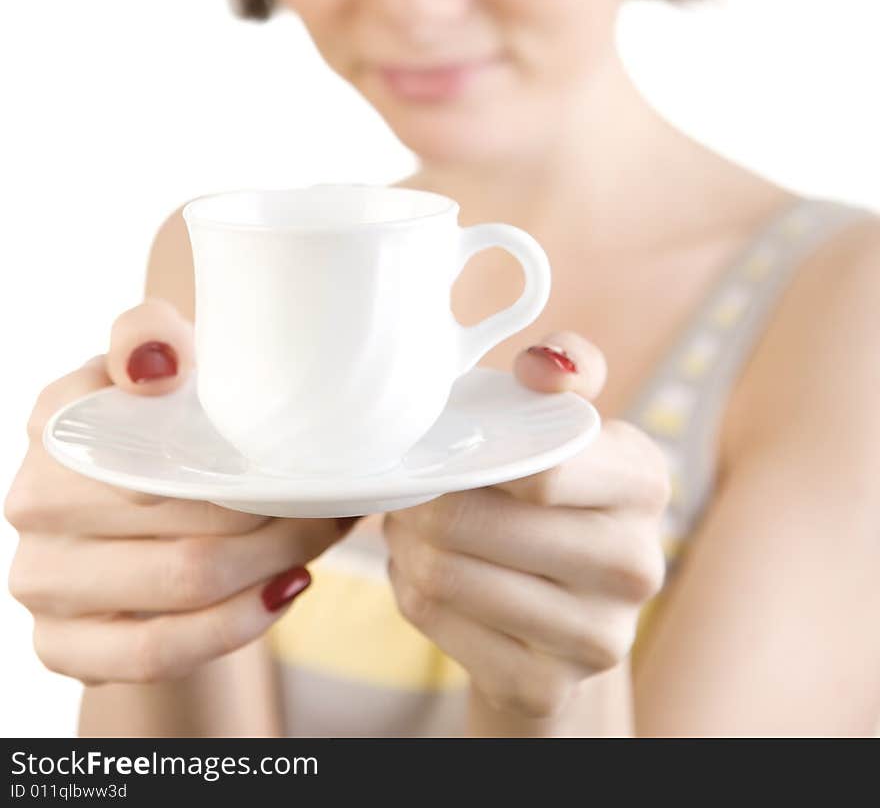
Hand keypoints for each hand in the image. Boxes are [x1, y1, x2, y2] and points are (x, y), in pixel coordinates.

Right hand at [4, 298, 351, 686]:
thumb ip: (151, 336)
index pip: (147, 435)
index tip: (297, 447)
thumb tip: (160, 365)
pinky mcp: (62, 647)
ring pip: (182, 584)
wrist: (142, 511)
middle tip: (334, 495)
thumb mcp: (164, 364)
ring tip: (323, 536)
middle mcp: (34, 501)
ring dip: (272, 562)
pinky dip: (234, 626)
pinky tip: (283, 591)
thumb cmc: (163, 423)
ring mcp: (41, 581)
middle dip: (276, 508)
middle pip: (183, 513)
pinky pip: (157, 652)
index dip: (232, 449)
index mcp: (56, 420)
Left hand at [383, 331, 670, 720]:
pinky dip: (410, 593)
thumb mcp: (571, 424)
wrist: (571, 607)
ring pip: (447, 579)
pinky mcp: (548, 688)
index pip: (540, 471)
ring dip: (406, 546)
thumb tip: (542, 363)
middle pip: (475, 528)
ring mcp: (598, 638)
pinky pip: (439, 627)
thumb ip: (568, 369)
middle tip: (402, 489)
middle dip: (418, 504)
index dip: (469, 459)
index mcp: (644, 482)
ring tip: (408, 525)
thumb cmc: (555, 491)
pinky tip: (421, 573)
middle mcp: (636, 566)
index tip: (438, 449)